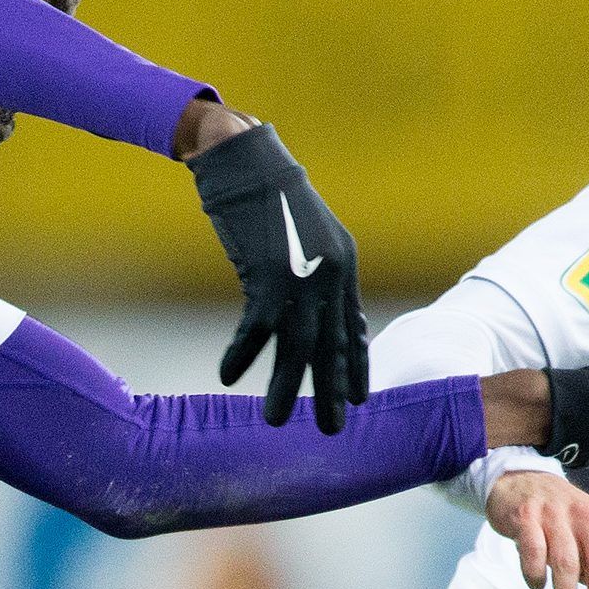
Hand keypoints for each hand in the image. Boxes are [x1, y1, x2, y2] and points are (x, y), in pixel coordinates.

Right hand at [187, 122, 366, 433]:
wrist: (243, 159)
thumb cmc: (265, 196)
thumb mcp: (303, 236)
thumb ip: (312, 273)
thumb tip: (310, 308)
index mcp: (343, 265)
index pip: (354, 326)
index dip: (356, 364)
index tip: (360, 399)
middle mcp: (331, 274)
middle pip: (333, 345)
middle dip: (332, 390)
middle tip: (333, 429)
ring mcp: (302, 274)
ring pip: (299, 345)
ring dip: (287, 386)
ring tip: (276, 421)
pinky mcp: (269, 272)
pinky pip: (257, 326)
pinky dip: (243, 353)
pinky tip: (228, 375)